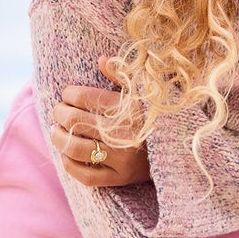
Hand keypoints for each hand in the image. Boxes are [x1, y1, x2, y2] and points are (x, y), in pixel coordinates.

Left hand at [51, 57, 150, 187]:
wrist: (181, 149)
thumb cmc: (156, 116)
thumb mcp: (144, 92)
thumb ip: (122, 76)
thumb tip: (101, 59)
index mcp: (127, 108)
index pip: (83, 97)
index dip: (69, 94)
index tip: (68, 95)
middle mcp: (122, 133)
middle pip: (75, 120)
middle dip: (60, 113)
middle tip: (58, 112)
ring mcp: (121, 158)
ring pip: (75, 148)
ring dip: (58, 138)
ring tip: (56, 132)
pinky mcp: (120, 178)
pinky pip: (86, 175)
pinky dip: (69, 164)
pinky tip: (66, 154)